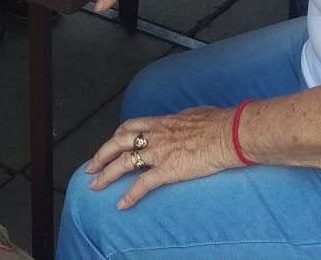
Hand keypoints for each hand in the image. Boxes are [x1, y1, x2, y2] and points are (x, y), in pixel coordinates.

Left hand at [83, 107, 241, 209]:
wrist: (229, 134)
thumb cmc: (218, 122)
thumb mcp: (195, 114)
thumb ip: (183, 119)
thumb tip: (183, 120)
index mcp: (162, 122)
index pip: (131, 126)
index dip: (117, 135)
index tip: (111, 143)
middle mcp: (156, 136)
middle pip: (119, 142)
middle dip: (102, 154)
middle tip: (91, 167)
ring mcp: (159, 153)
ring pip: (125, 162)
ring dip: (107, 174)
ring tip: (96, 186)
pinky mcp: (167, 170)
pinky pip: (143, 185)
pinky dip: (130, 196)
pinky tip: (122, 205)